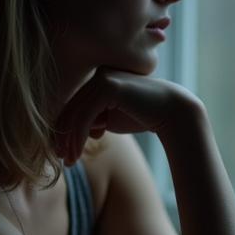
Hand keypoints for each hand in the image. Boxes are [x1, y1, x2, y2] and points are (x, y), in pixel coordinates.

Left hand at [52, 68, 200, 164]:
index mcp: (99, 78)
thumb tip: (74, 132)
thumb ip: (93, 120)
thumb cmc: (144, 117)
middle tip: (61, 158)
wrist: (173, 112)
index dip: (65, 129)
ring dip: (70, 140)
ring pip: (76, 113)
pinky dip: (78, 137)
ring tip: (69, 161)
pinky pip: (85, 116)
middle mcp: (98, 74)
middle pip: (72, 108)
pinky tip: (77, 154)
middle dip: (64, 136)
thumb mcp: (112, 119)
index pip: (75, 105)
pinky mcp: (107, 86)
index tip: (61, 150)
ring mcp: (102, 77)